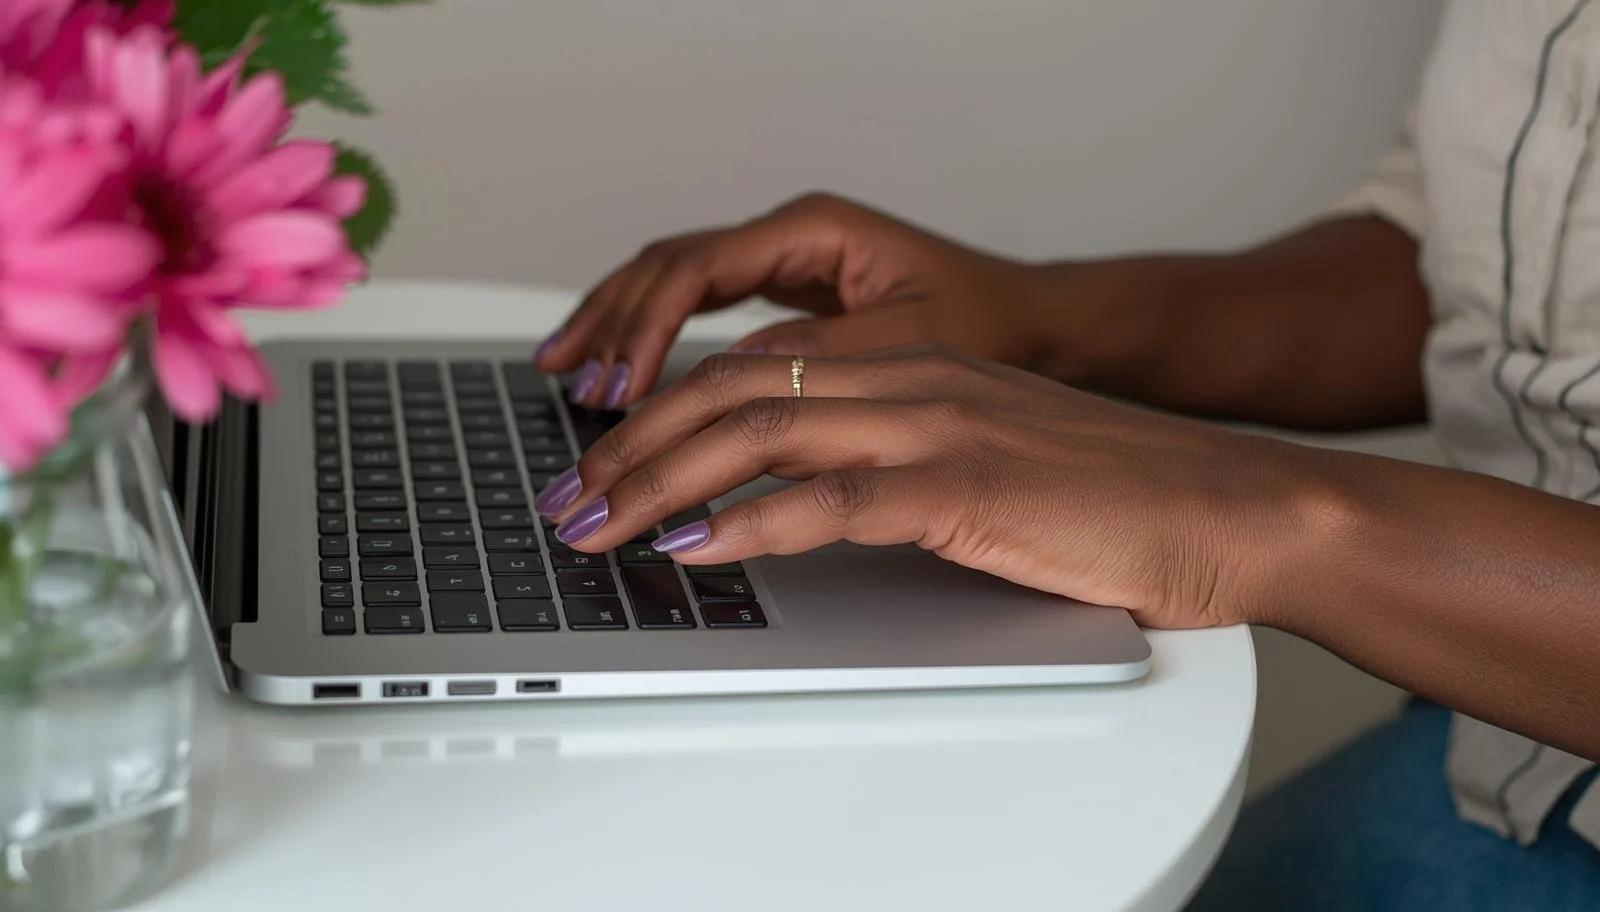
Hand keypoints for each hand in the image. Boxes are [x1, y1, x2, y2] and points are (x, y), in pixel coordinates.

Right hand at [535, 193, 1045, 410]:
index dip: (645, 329)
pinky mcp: (787, 294)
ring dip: (615, 327)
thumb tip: (726, 385)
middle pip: (666, 268)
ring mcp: (783, 261)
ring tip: (563, 372)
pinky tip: (622, 374)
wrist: (1036, 322)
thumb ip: (815, 357)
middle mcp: (788, 235)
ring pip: (671, 283)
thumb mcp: (905, 344)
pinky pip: (697, 308)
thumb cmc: (988, 322)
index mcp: (813, 230)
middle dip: (609, 327)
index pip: (697, 270)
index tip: (618, 389)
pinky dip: (653, 339)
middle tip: (567, 387)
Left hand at [535, 345, 1312, 628]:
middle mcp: (911, 381)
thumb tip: (801, 500)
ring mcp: (936, 427)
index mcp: (909, 369)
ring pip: (760, 434)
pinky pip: (830, 499)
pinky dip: (749, 524)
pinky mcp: (965, 488)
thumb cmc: (1112, 497)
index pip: (751, 373)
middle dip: (632, 448)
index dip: (663, 416)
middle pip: (733, 394)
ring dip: (661, 483)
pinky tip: (696, 549)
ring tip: (598, 527)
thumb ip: (894, 464)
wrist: (1224, 507)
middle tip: (570, 500)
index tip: (606, 463)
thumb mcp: (982, 461)